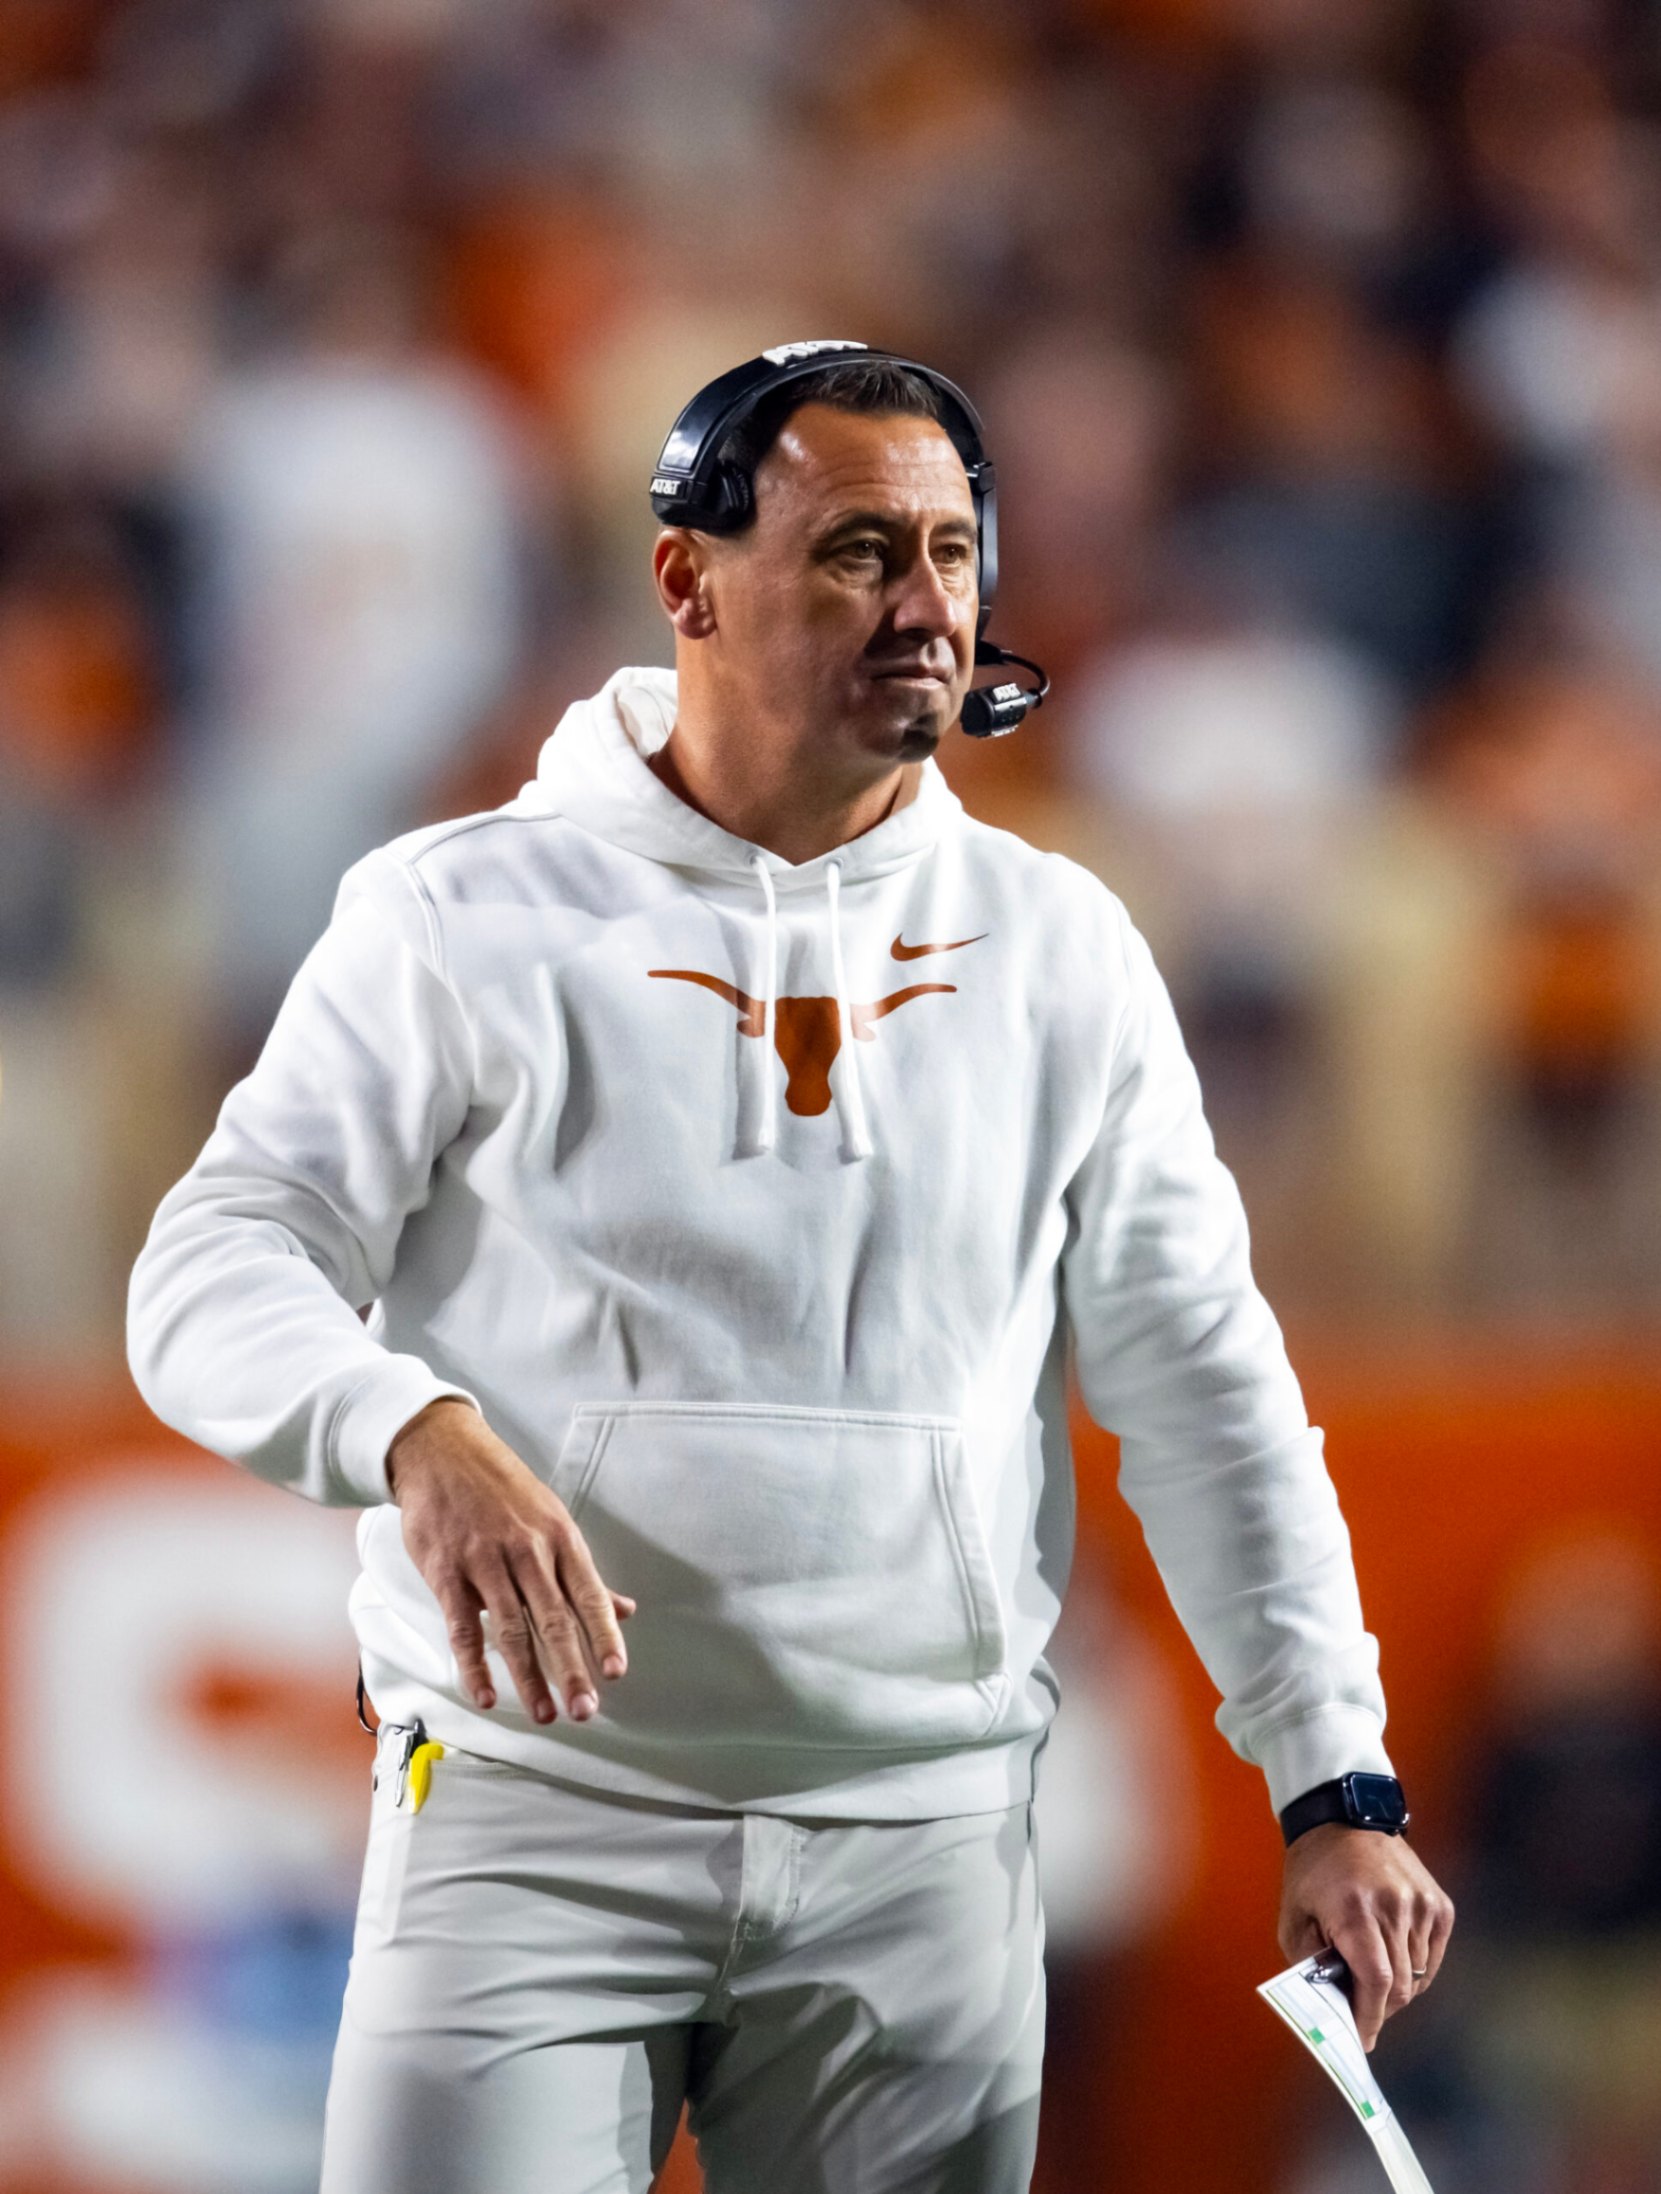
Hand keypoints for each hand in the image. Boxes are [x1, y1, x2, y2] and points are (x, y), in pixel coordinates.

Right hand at [386, 1398, 635, 1725]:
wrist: (442, 1452)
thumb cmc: (502, 1490)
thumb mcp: (550, 1520)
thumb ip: (581, 1574)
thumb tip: (624, 1610)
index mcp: (559, 1539)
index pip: (588, 1594)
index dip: (604, 1635)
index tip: (616, 1672)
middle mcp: (527, 1551)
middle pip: (554, 1618)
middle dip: (572, 1668)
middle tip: (585, 1710)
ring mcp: (485, 1561)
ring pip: (512, 1628)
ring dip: (529, 1676)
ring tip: (544, 1714)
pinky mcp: (447, 1570)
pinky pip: (462, 1626)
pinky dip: (474, 1664)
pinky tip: (487, 1694)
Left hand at [1278, 1825, 1454, 2051]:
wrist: (1343, 1819)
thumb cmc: (1312, 1872)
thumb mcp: (1293, 1917)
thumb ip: (1311, 1966)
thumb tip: (1336, 2008)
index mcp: (1355, 1910)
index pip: (1375, 1983)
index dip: (1370, 2018)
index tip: (1361, 2041)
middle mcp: (1394, 1907)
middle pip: (1400, 1986)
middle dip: (1379, 2009)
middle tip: (1361, 2011)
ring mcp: (1422, 1904)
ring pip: (1417, 1975)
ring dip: (1395, 1988)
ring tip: (1370, 1974)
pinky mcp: (1439, 1904)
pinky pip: (1432, 1956)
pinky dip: (1414, 1968)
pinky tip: (1392, 1956)